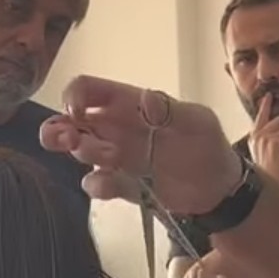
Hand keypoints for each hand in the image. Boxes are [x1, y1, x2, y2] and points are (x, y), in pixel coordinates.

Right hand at [39, 76, 242, 213]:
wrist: (219, 188)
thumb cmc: (209, 145)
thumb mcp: (197, 122)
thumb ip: (170, 111)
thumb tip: (144, 98)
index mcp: (130, 104)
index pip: (88, 90)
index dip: (73, 96)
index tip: (75, 112)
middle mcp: (116, 128)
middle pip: (69, 122)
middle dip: (59, 130)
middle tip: (71, 141)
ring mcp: (116, 158)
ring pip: (78, 151)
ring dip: (81, 153)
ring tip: (110, 157)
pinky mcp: (121, 185)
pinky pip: (95, 183)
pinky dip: (96, 184)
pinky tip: (109, 185)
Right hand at [248, 94, 278, 187]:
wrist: (268, 189)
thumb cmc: (270, 177)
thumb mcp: (266, 157)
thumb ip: (270, 143)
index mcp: (253, 139)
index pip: (260, 118)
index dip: (265, 106)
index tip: (268, 96)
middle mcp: (257, 136)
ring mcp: (265, 138)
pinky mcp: (275, 142)